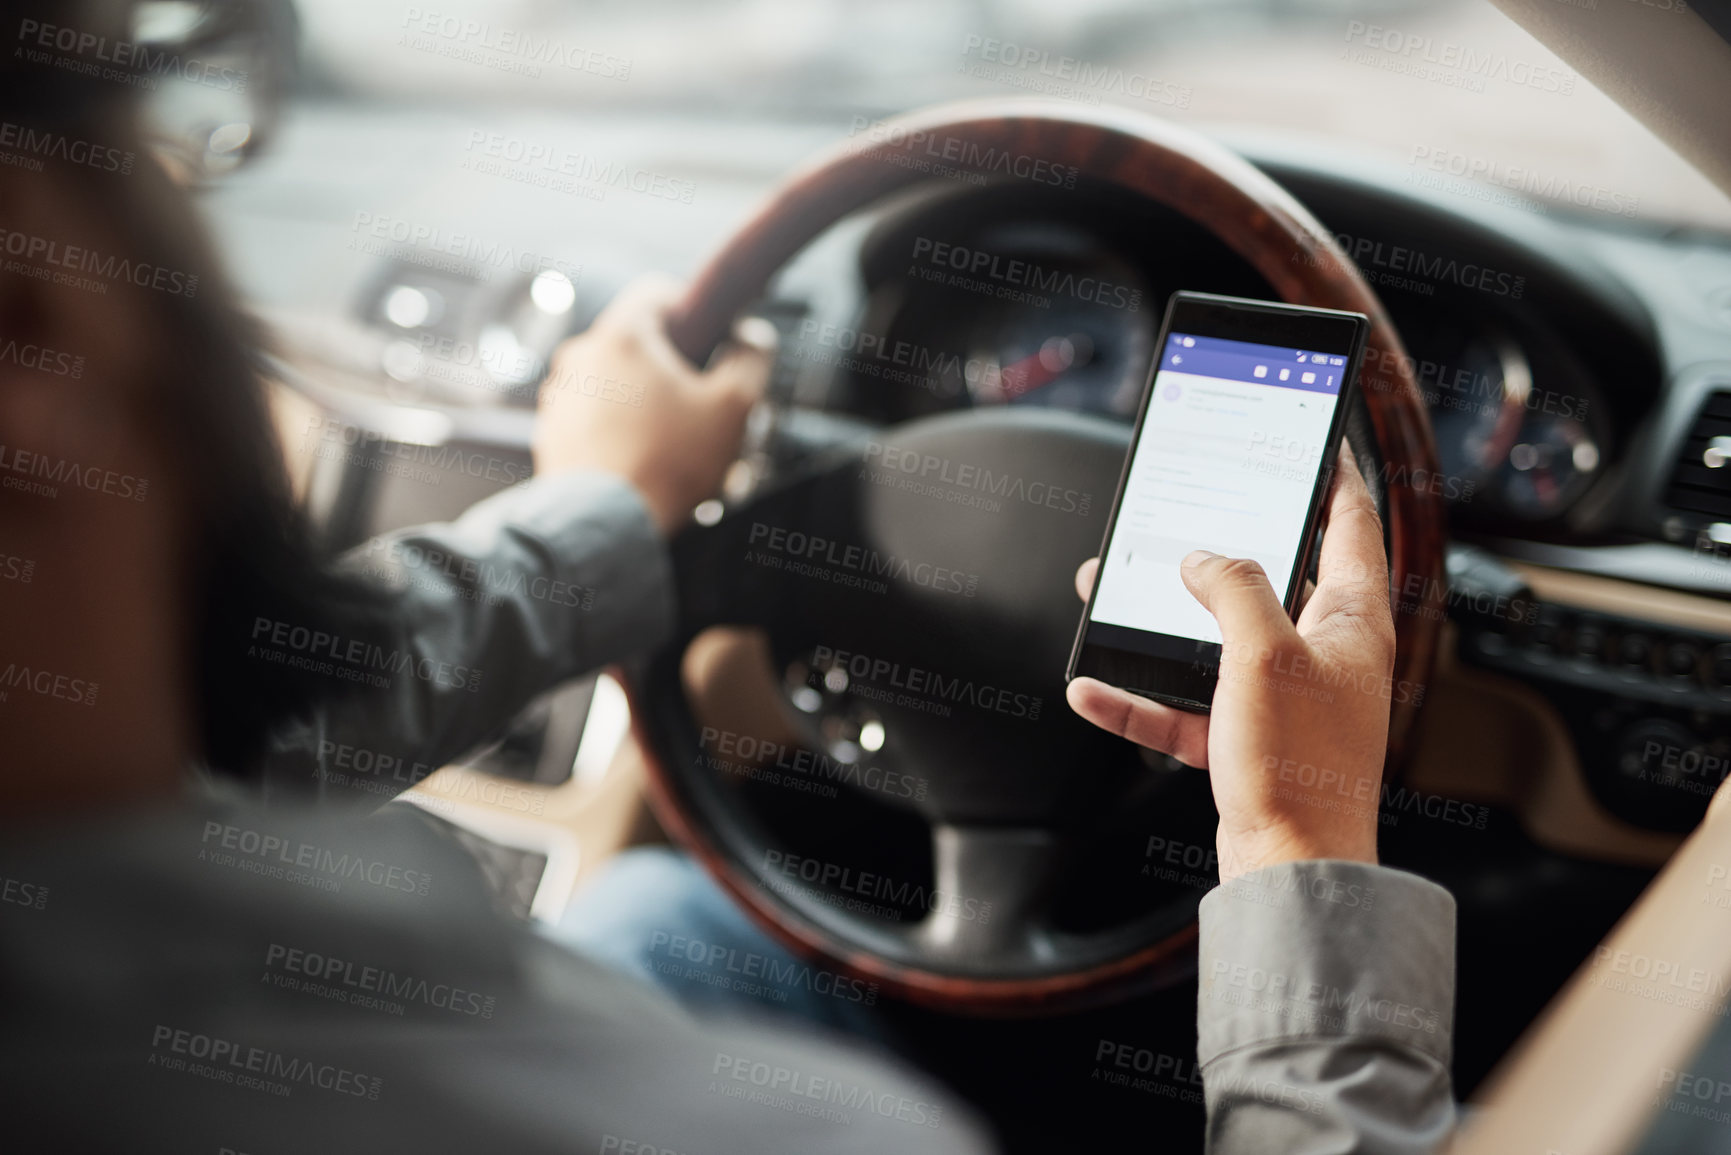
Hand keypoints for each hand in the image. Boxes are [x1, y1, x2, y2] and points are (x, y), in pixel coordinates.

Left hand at [532, 275, 774, 533]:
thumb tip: (751, 338)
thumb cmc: (670, 463)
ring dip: (645, 401)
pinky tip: (643, 461)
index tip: (714, 340)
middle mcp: (581, 355)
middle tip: (701, 407)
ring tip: (674, 444)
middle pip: (637, 342)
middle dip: (672, 368)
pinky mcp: (550, 432)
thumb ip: (751, 359)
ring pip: (615, 381)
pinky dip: (619, 428)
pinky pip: (594, 415)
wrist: (606, 524)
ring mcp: (560, 395)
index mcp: (622, 335)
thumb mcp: (734, 408)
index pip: (657, 292)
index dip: (692, 308)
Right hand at [1067, 443, 1396, 880]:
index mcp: (1349, 621)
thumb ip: (1233, 589)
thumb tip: (1203, 559)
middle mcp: (1320, 653)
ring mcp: (1281, 698)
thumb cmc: (1300, 768)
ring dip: (1160, 620)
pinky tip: (1093, 687)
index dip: (1333, 474)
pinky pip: (1182, 706)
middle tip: (1184, 508)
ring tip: (1109, 590)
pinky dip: (1138, 697)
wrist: (1291, 871)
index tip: (1312, 439)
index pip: (1350, 524)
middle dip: (1216, 545)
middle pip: (1268, 577)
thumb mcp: (1263, 654)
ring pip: (1213, 639)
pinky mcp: (1244, 740)